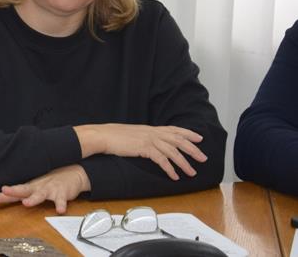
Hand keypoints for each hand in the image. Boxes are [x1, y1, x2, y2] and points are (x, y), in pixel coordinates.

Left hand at [0, 164, 89, 213]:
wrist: (72, 174)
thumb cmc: (49, 183)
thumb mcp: (34, 188)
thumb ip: (22, 194)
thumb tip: (4, 197)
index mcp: (30, 188)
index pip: (13, 192)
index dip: (2, 196)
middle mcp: (37, 188)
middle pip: (23, 190)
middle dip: (13, 191)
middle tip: (4, 190)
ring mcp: (49, 190)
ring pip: (40, 195)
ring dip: (33, 199)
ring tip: (26, 204)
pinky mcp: (62, 193)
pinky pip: (61, 200)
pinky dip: (61, 205)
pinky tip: (59, 210)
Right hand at [74, 123, 206, 179]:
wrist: (102, 136)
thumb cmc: (113, 136)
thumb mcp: (132, 134)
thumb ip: (143, 137)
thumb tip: (148, 144)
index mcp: (150, 128)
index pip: (173, 129)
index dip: (188, 133)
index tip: (199, 138)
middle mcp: (152, 132)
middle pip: (178, 140)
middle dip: (192, 149)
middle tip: (203, 158)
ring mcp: (148, 139)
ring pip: (172, 151)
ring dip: (184, 163)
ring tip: (192, 172)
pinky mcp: (144, 148)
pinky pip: (161, 159)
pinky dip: (170, 169)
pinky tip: (174, 176)